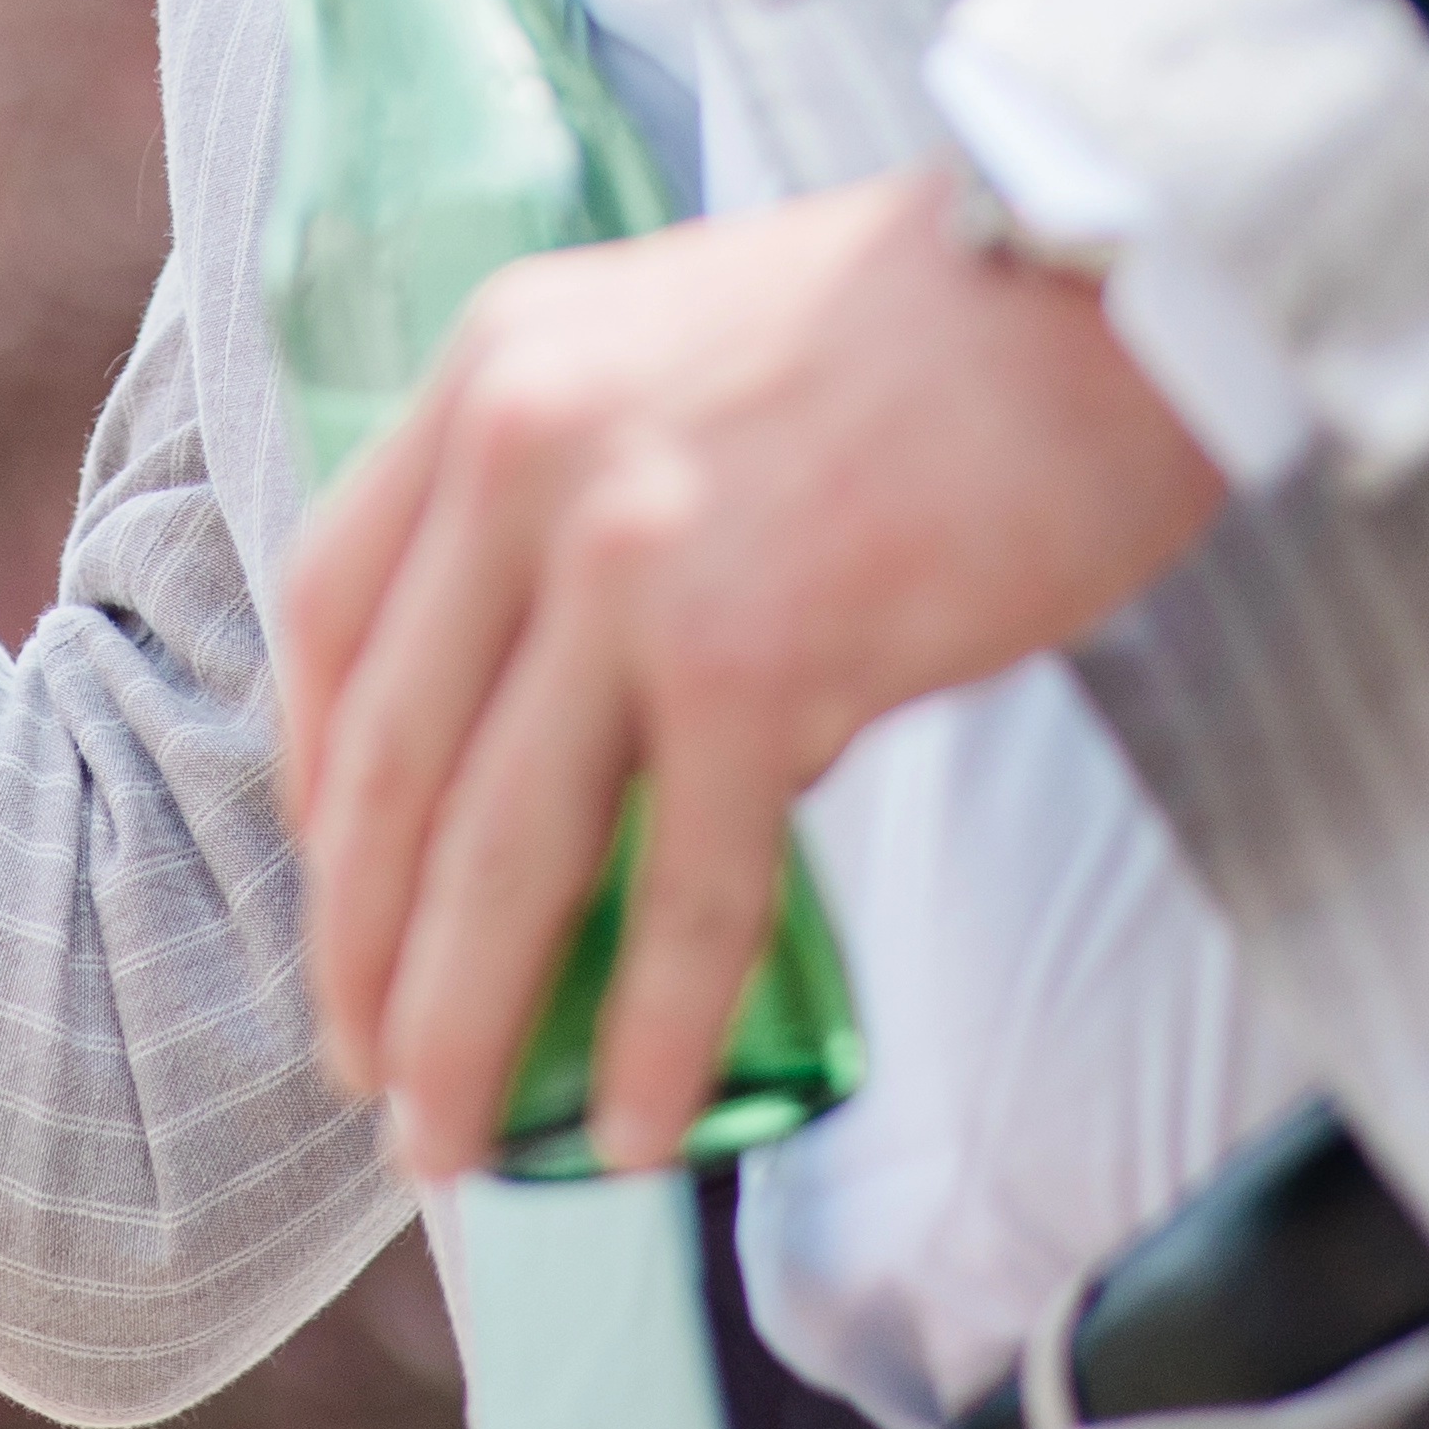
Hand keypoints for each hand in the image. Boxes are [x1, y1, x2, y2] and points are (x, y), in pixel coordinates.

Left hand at [279, 166, 1229, 1178]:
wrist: (1109, 282)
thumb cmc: (928, 326)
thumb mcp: (677, 346)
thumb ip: (589, 486)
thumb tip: (586, 702)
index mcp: (492, 373)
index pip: (334, 602)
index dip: (319, 768)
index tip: (334, 879)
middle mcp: (526, 459)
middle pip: (395, 758)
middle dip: (362, 945)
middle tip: (360, 1069)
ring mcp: (632, 564)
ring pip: (505, 851)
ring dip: (464, 1025)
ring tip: (447, 1146)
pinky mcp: (759, 661)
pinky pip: (684, 895)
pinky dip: (649, 1035)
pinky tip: (632, 1135)